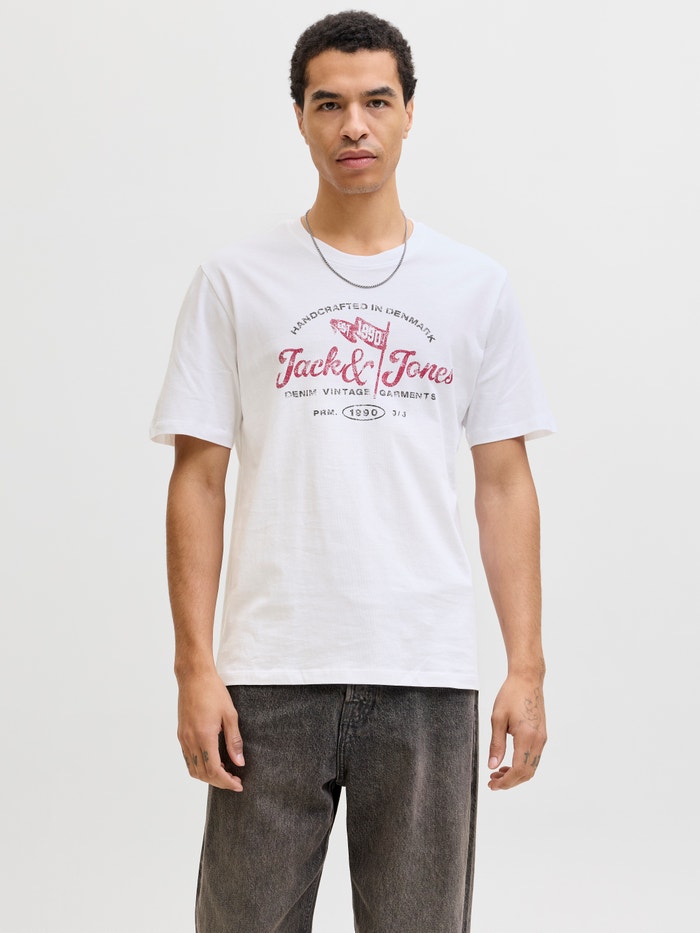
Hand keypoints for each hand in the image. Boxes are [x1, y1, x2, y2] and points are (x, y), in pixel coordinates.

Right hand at [177, 670, 244, 790]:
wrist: (194, 677)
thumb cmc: (214, 692)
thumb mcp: (230, 714)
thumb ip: (234, 741)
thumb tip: (239, 763)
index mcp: (204, 736)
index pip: (214, 770)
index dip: (227, 781)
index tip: (239, 785)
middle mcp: (190, 740)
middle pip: (203, 774)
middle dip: (219, 782)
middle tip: (235, 780)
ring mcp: (183, 738)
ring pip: (193, 769)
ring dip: (208, 776)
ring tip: (225, 772)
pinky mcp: (181, 735)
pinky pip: (188, 759)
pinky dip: (200, 767)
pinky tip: (212, 761)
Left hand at [487, 675, 546, 790]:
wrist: (527, 680)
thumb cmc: (511, 695)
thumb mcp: (497, 718)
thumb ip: (496, 744)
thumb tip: (493, 766)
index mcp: (527, 736)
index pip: (519, 770)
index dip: (506, 782)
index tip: (492, 785)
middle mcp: (538, 740)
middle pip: (527, 773)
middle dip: (510, 782)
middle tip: (492, 782)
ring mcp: (542, 739)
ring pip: (531, 767)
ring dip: (516, 775)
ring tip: (498, 774)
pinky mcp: (542, 735)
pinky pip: (533, 758)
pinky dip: (522, 765)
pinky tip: (508, 763)